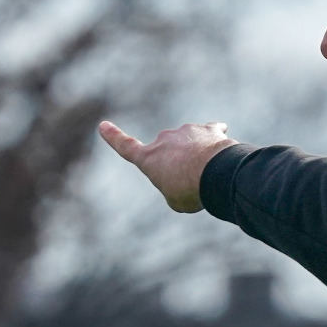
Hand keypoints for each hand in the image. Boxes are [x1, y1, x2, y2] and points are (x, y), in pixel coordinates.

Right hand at [98, 120, 235, 213]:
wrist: (217, 173)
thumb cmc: (190, 190)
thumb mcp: (176, 201)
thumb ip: (175, 188)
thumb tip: (188, 177)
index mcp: (149, 158)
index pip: (126, 147)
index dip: (114, 138)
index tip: (103, 126)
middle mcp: (164, 139)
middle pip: (166, 153)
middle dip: (178, 168)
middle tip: (191, 185)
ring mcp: (185, 131)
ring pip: (188, 144)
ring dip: (197, 158)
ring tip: (210, 175)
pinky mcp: (207, 129)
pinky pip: (210, 131)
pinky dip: (214, 138)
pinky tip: (223, 136)